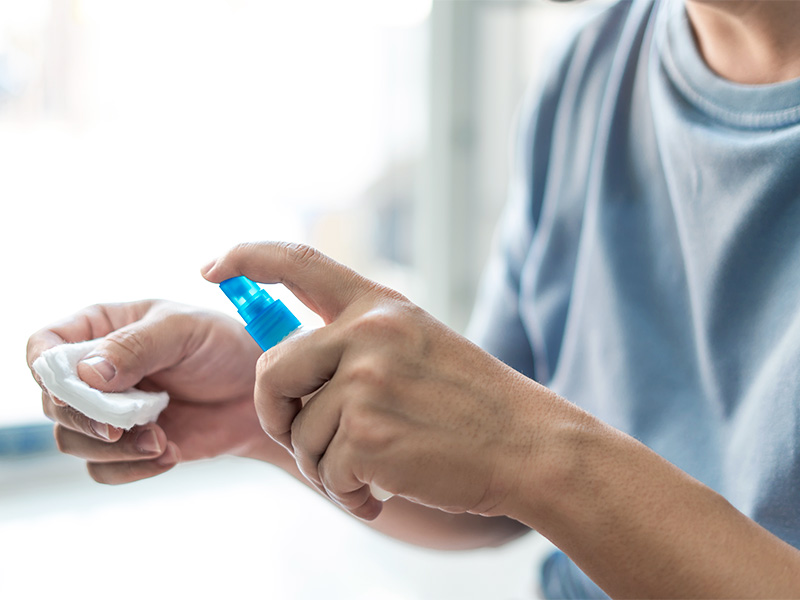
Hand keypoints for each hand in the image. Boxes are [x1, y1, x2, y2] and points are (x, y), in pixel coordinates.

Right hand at [27, 300, 284, 482]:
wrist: (258, 394)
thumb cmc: (223, 346)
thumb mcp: (185, 331)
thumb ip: (137, 346)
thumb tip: (86, 373)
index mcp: (101, 329)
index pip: (44, 345)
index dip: (46, 369)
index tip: (72, 390)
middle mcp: (97, 373)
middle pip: (52, 401)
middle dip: (84, 418)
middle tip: (119, 427)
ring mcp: (111, 412)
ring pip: (72, 440)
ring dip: (111, 449)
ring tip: (159, 440)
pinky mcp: (130, 446)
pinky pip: (102, 469)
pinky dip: (130, 469)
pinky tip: (167, 453)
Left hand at [202, 242, 552, 519]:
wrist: (528, 445)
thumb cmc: (471, 402)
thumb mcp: (416, 346)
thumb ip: (357, 345)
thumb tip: (288, 367)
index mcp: (379, 306)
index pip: (298, 262)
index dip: (246, 257)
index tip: (212, 266)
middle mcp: (367, 334)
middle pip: (270, 371)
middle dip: (277, 415)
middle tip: (305, 440)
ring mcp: (366, 383)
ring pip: (299, 435)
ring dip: (327, 465)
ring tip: (374, 467)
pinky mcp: (367, 435)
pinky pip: (325, 473)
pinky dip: (347, 492)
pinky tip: (382, 491)